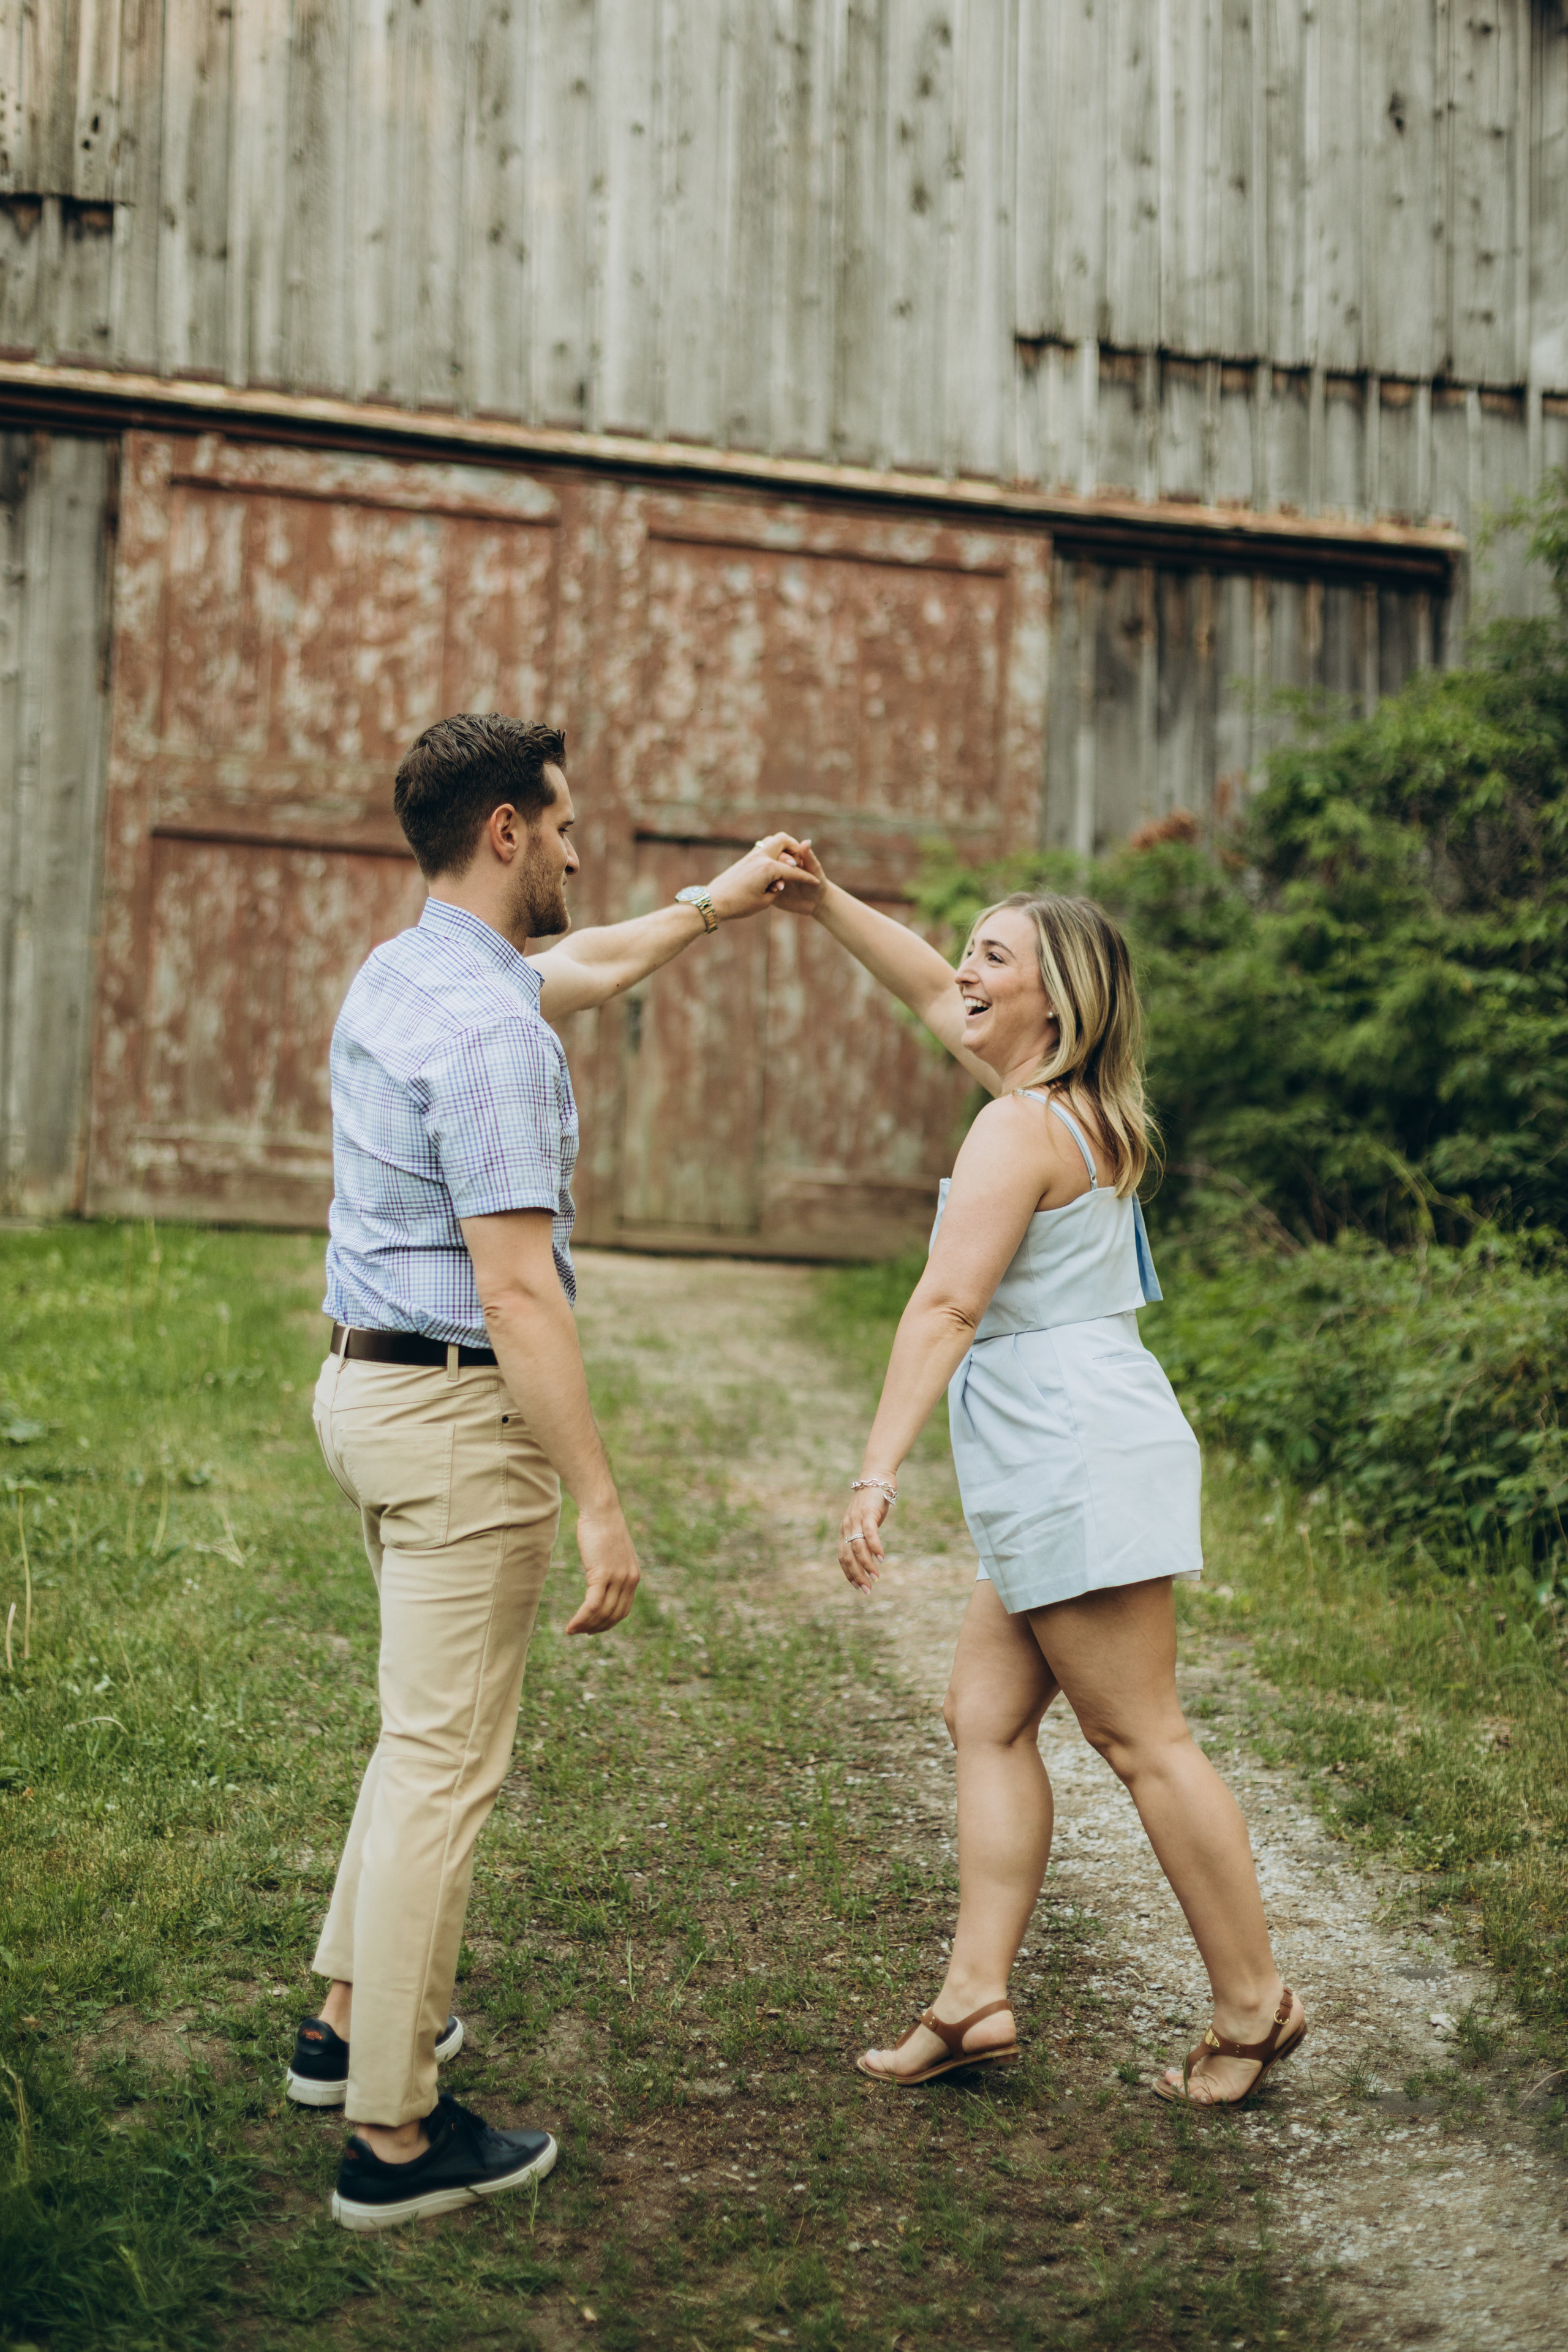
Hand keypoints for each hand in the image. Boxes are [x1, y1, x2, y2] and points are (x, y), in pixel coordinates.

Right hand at [566, 1505, 641, 1634]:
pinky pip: (592, 1606)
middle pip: (613, 1616)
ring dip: (586, 1626)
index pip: (623, 1611)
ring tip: (572, 1631)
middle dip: (596, 1628)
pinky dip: (581, 1619)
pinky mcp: (603, 1575)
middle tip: (580, 1632)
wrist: (601, 1510)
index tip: (593, 1629)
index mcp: (633, 1577)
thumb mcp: (612, 1553)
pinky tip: (570, 1626)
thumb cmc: (602, 1528)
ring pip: (602, 1614)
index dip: (608, 1624)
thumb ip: (612, 1569)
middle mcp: (629, 1580)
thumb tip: (601, 1581)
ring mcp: (617, 1578)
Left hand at [705, 834, 809, 921]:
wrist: (714, 901)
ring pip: (771, 841)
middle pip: (783, 839)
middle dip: (794, 847)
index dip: (806, 878)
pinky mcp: (745, 859)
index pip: (792, 871)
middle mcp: (760, 857)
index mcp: (768, 868)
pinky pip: (763, 849)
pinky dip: (772, 853)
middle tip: (799, 861)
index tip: (815, 884)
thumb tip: (782, 880)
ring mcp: (751, 856)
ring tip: (788, 863)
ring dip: (782, 849)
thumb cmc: (740, 905)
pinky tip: (775, 867)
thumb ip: (779, 887)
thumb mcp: (765, 901)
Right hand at [765, 836, 827, 916]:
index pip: (781, 849)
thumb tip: (807, 841)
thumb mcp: (814, 870)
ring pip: (764, 873)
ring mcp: (773, 876)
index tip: (794, 864)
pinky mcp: (769, 888)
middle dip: (774, 867)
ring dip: (769, 878)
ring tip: (780, 887)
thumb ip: (808, 856)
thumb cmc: (818, 883)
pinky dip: (766, 888)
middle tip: (783, 875)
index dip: (785, 856)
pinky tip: (773, 892)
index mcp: (789, 855)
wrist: (815, 903)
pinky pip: (763, 886)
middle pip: (769, 860)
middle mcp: (779, 864)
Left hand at [837, 1481, 891, 1592]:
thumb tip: (870, 1556)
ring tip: (875, 1578)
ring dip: (866, 1565)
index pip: (842, 1557)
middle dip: (857, 1575)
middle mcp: (847, 1526)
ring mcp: (856, 1519)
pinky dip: (875, 1547)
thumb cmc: (872, 1502)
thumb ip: (864, 1537)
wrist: (876, 1477)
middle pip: (848, 1556)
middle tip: (867, 1590)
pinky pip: (869, 1533)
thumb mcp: (865, 1522)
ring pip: (858, 1547)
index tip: (858, 1588)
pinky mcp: (868, 1513)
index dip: (849, 1574)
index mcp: (844, 1530)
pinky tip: (881, 1559)